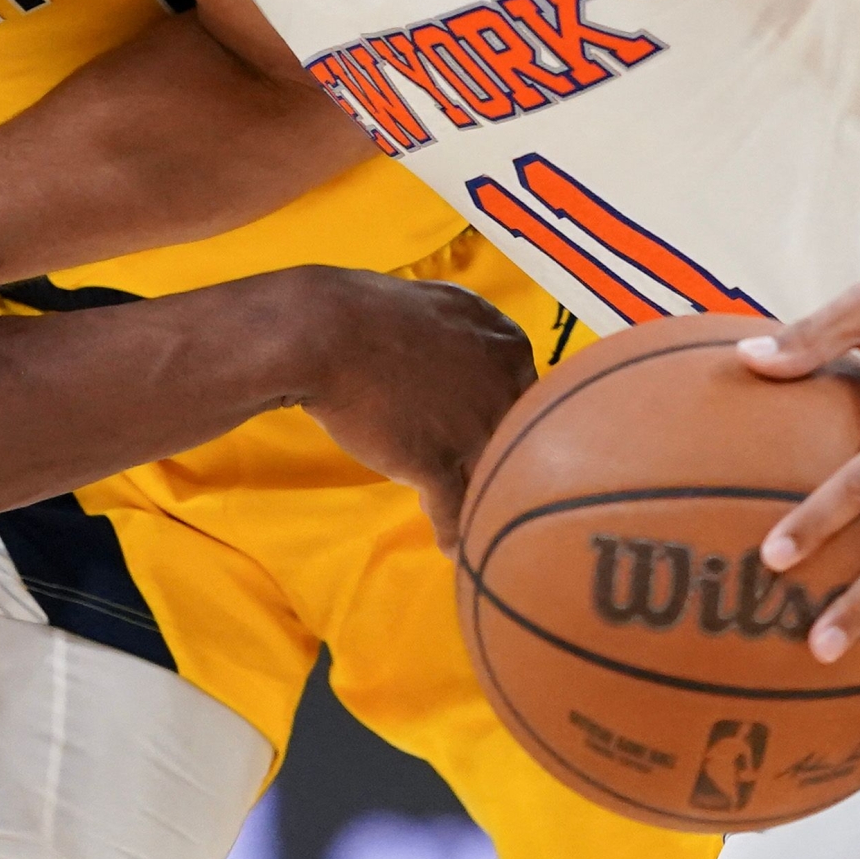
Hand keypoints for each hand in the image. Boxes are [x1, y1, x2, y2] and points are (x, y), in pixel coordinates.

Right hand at [285, 269, 537, 553]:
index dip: (510, 424)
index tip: (499, 442)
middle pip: (518, 444)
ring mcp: (473, 430)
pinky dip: (454, 536)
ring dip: (484, 506)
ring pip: (491, 481)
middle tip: (498, 494)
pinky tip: (453, 550)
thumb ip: (478, 340)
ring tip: (482, 531)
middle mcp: (503, 390)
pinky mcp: (437, 463)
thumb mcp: (447, 307)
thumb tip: (488, 362)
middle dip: (504, 469)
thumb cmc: (377, 313)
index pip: (531, 401)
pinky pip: (454, 512)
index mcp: (509, 349)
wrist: (328, 332)